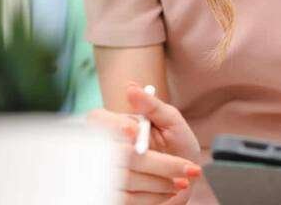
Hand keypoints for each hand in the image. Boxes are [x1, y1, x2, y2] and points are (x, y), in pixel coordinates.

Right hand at [87, 83, 202, 203]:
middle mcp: (107, 149)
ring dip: (147, 178)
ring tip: (177, 181)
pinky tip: (168, 193)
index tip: (133, 130)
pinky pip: (120, 198)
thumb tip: (130, 87)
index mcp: (117, 126)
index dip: (111, 125)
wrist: (186, 178)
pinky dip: (148, 196)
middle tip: (150, 157)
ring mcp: (108, 174)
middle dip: (127, 154)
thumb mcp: (171, 121)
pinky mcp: (115, 195)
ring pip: (111, 176)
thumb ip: (152, 105)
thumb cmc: (179, 144)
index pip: (96, 119)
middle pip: (95, 148)